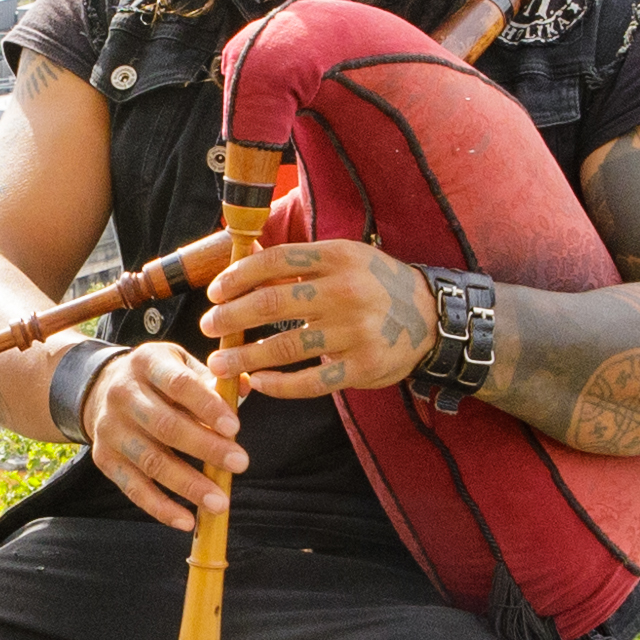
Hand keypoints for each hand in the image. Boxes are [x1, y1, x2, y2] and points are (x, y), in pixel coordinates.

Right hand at [86, 340, 247, 529]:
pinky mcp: (104, 458)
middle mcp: (122, 394)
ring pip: (151, 461)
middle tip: (239, 464)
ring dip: (188, 485)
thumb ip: (211, 378)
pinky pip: (133, 488)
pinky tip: (187, 520)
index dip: (207, 406)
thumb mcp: (179, 364)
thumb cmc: (156, 379)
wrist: (99, 388)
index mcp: (146, 363)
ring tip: (220, 502)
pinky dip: (160, 508)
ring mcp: (110, 429)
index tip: (235, 427)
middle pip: (165, 426)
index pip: (178, 384)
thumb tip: (243, 389)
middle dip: (205, 448)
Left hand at [205, 236, 427, 401]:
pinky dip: (279, 385)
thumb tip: (246, 254)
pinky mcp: (362, 367)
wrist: (431, 319)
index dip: (237, 277)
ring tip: (220, 363)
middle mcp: (346, 291)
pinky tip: (257, 382)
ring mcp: (355, 331)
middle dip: (231, 318)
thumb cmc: (376, 285)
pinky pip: (311, 381)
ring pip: (285, 347)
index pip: (275, 261)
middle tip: (208, 328)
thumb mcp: (345, 258)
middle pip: (272, 303)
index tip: (214, 293)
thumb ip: (299, 260)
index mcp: (338, 257)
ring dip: (245, 357)